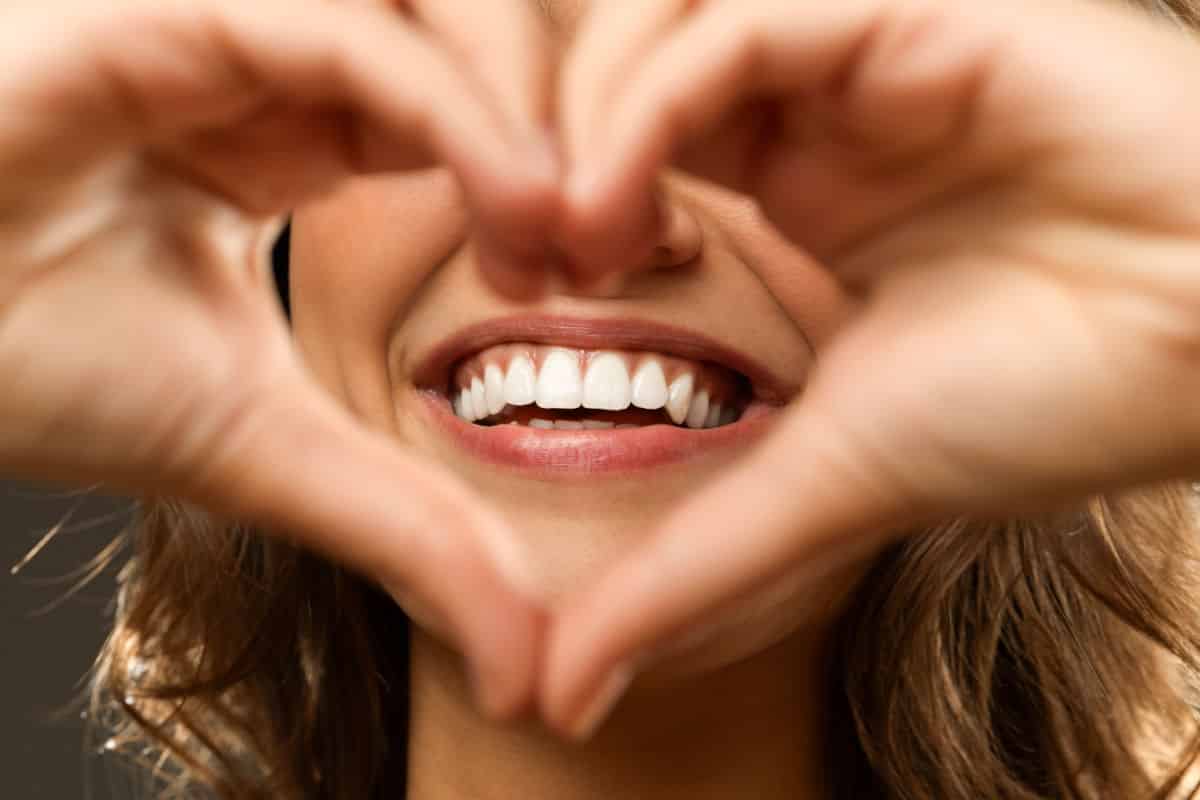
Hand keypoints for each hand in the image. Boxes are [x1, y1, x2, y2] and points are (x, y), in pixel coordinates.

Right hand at [0, 0, 556, 717]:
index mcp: (302, 132)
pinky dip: (457, 115)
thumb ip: (407, 528)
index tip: (620, 264)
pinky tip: (519, 207)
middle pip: (492, 33)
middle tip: (620, 243)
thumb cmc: (36, 366)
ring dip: (533, 110)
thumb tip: (529, 669)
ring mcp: (236, 25)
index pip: (484, 103)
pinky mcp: (177, 8)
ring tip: (565, 236)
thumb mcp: (266, 446)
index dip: (567, 172)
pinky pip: (355, 33)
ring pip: (444, 8)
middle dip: (579, 127)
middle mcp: (284, 64)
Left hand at [543, 0, 1199, 735]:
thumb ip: (686, 570)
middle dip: (538, 145)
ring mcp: (861, 47)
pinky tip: (617, 202)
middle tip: (514, 256)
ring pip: (661, 21)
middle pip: (617, 60)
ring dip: (580, 121)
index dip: (547, 193)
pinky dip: (650, 103)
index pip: (621, 131)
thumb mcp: (818, 482)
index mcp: (800, 177)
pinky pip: (739, 21)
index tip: (516, 283)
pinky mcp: (915, 9)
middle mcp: (818, 102)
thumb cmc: (1051, 401)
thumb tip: (564, 698)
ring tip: (565, 241)